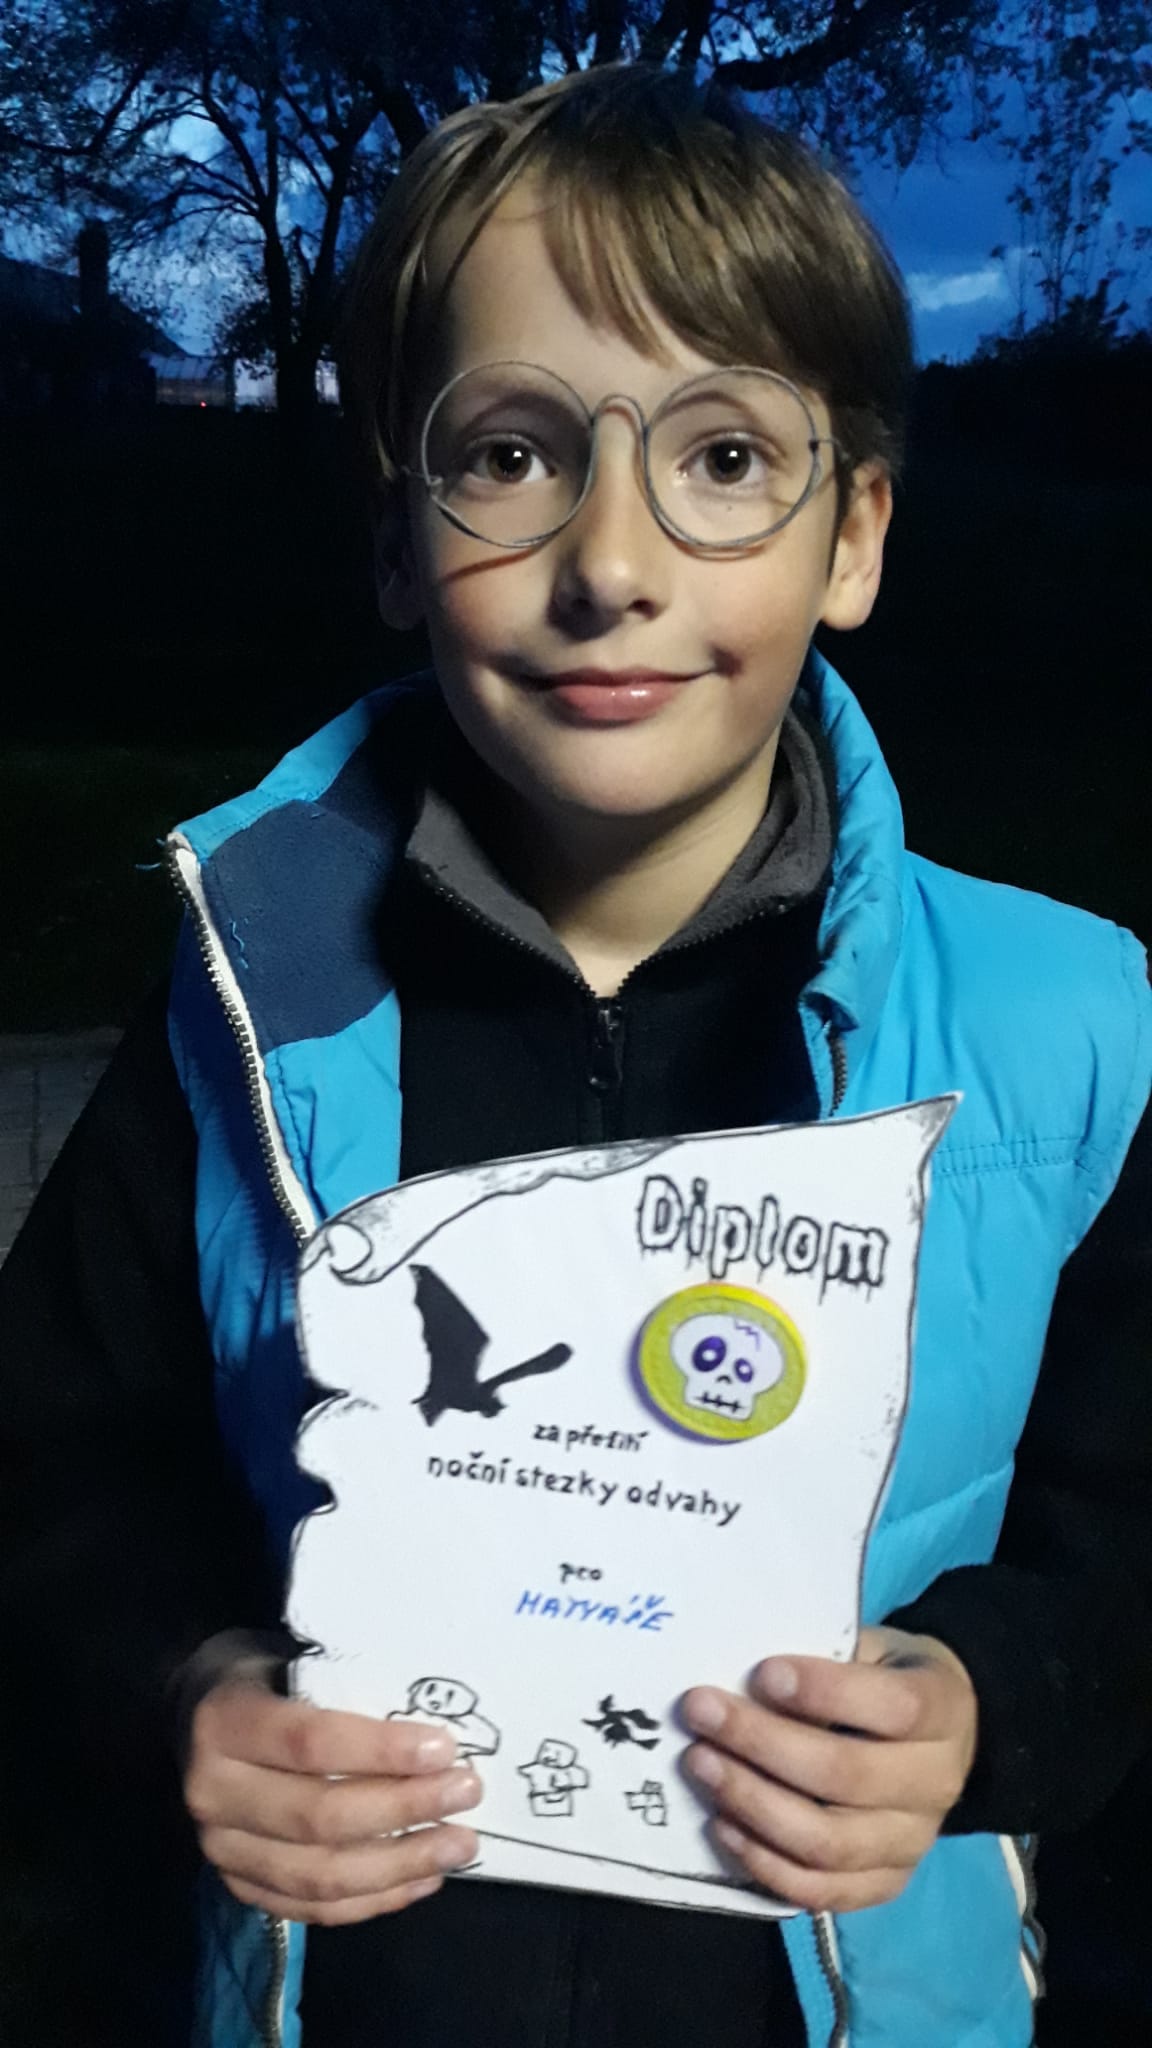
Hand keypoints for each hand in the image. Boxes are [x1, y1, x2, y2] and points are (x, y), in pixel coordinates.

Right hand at [184, 1674, 480, 1924]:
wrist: (198, 1718)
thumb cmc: (268, 1678)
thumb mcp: (294, 1661)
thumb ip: (348, 1689)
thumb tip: (435, 1731)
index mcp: (225, 1725)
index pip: (310, 1744)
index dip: (380, 1751)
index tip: (444, 1748)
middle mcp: (213, 1793)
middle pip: (319, 1817)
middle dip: (404, 1808)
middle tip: (466, 1793)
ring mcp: (223, 1849)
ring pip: (320, 1875)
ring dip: (400, 1865)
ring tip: (459, 1845)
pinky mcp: (240, 1886)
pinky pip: (313, 1908)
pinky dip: (375, 1899)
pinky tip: (424, 1879)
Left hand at [682, 1626, 977, 1912]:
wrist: (944, 1737)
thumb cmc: (885, 1677)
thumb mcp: (871, 1647)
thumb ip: (822, 1655)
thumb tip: (739, 1668)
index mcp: (942, 1710)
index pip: (892, 1708)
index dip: (824, 1692)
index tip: (762, 1672)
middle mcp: (935, 1783)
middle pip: (845, 1776)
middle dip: (761, 1744)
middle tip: (700, 1713)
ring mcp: (913, 1843)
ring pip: (827, 1842)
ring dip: (752, 1804)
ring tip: (700, 1765)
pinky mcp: (887, 1883)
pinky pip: (821, 1891)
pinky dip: (765, 1863)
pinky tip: (723, 1825)